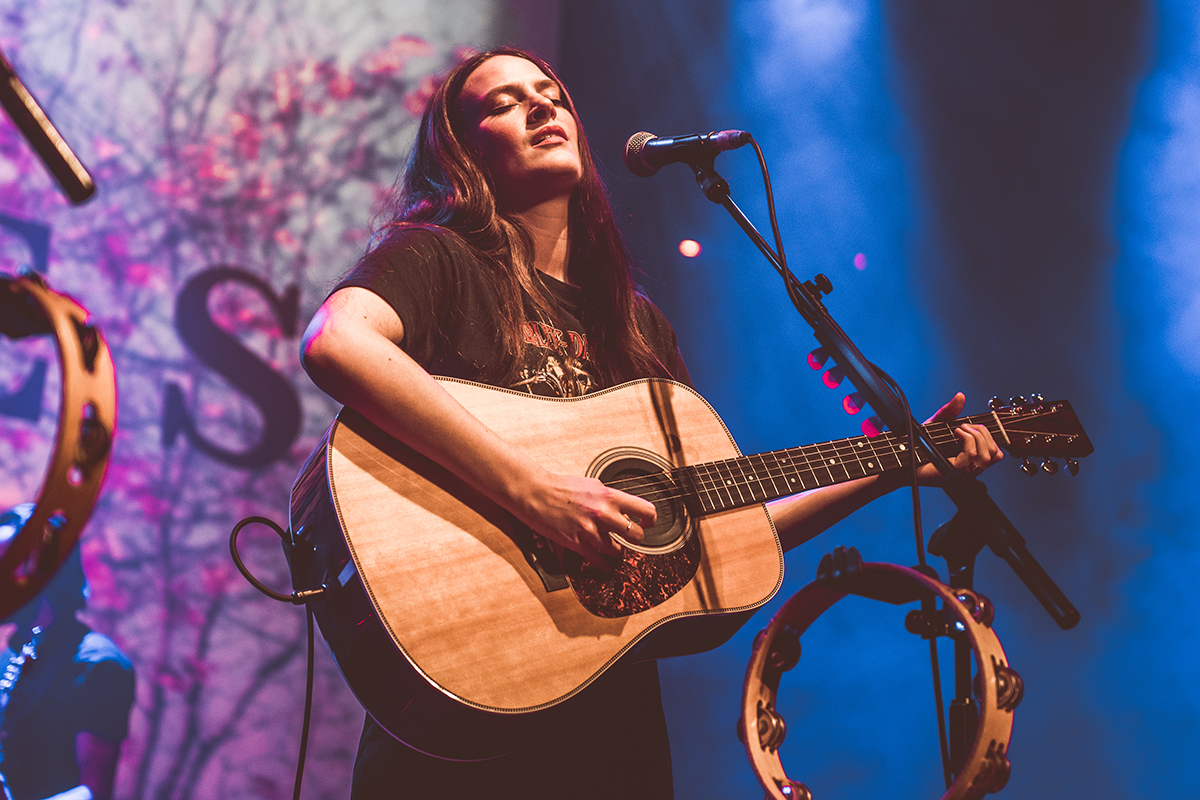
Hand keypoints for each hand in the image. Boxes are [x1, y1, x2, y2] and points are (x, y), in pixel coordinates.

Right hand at [516, 470, 656, 570]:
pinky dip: (603, 566)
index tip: (647, 523)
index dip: (650, 519)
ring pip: (618, 551)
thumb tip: (622, 504)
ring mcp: (591, 530)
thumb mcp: (591, 484)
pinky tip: (604, 565)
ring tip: (613, 549)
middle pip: (636, 535)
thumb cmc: (560, 487)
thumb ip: (609, 496)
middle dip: (635, 539)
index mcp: (609, 496)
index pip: (645, 510)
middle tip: (631, 538)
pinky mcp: (578, 544)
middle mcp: (604, 513)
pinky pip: (598, 561)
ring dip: (617, 552)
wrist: (536, 493)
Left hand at [919, 393, 1003, 482]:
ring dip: (977, 437)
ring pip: (987, 456)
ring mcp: (964, 471)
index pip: (997, 453)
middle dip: (983, 433)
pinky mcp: (955, 471)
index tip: (972, 425)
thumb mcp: (937, 423)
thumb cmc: (916, 443)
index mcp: (971, 458)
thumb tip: (960, 396)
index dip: (989, 436)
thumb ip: (950, 411)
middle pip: (996, 453)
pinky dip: (967, 440)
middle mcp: (970, 467)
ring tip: (960, 430)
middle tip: (964, 426)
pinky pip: (972, 455)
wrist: (902, 456)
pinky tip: (956, 433)